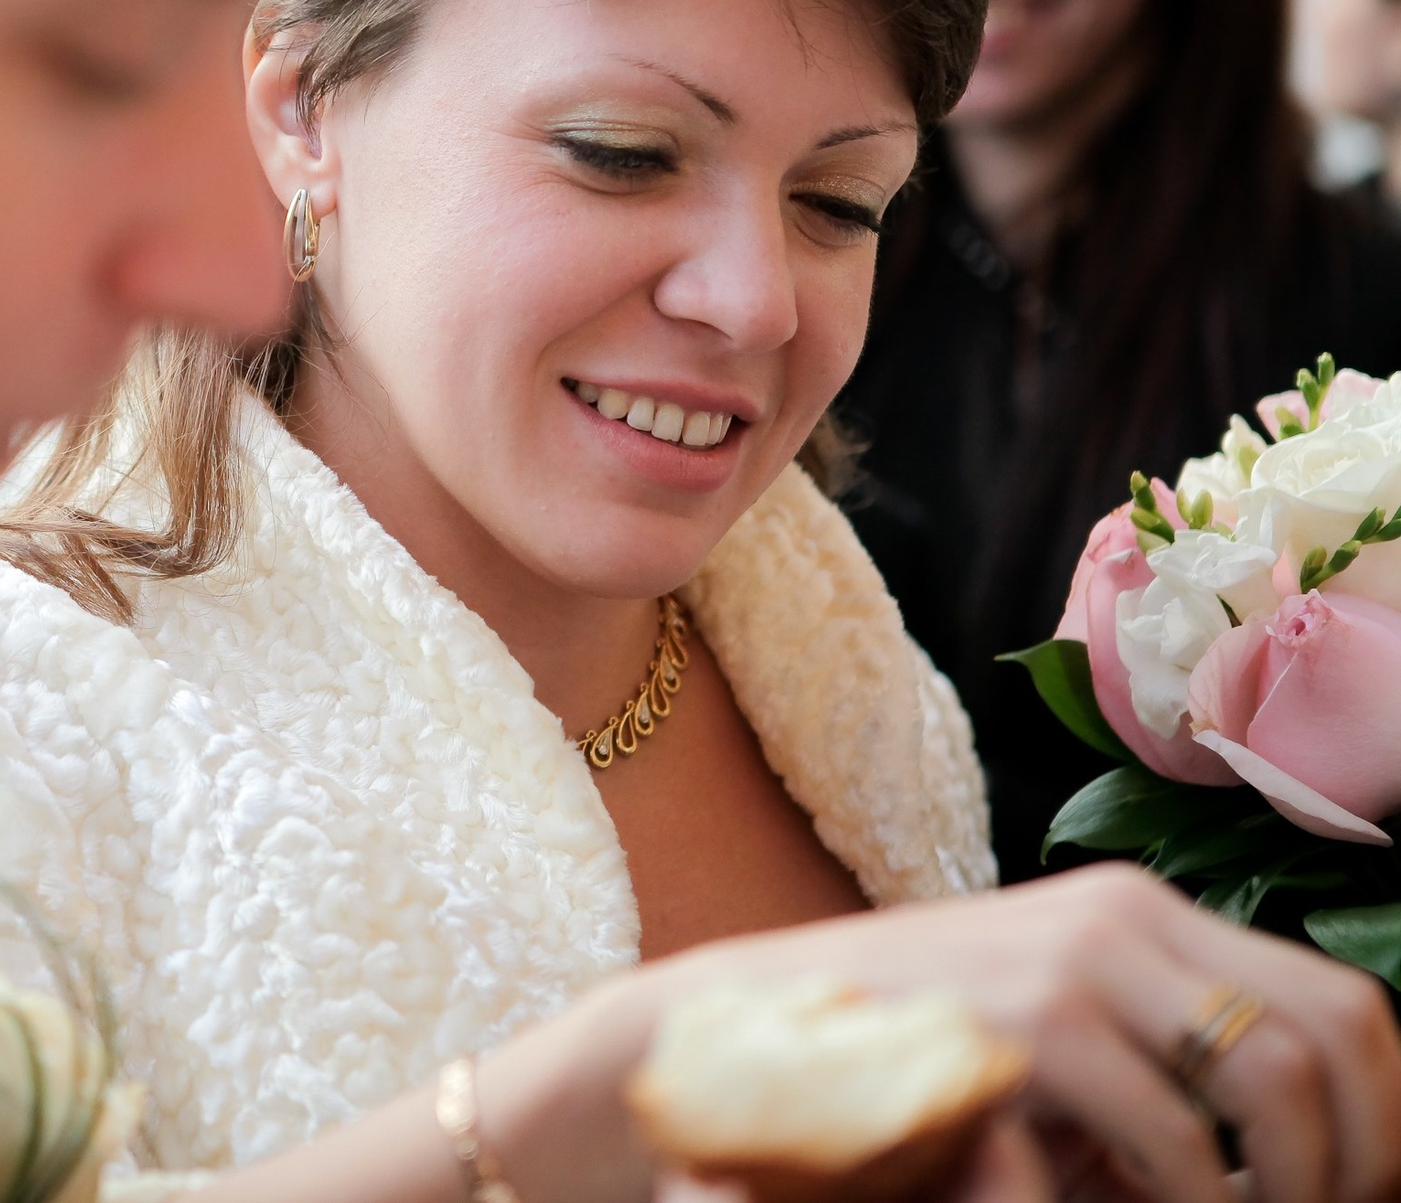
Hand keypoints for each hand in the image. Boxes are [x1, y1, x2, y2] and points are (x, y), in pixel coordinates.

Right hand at [648, 866, 1400, 1202]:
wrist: (746, 1034)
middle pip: (1333, 1031)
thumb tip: (1307, 1146)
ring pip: (1275, 1082)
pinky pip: (1178, 1146)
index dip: (1382, 1111)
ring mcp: (1070, 967)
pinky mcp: (1025, 1033)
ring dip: (1287, 1186)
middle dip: (1357, 1154)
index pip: (1339, 998)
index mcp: (1135, 908)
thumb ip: (1155, 1051)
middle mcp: (1119, 915)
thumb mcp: (1051, 1030)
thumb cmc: (905, 1053)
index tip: (1358, 1186)